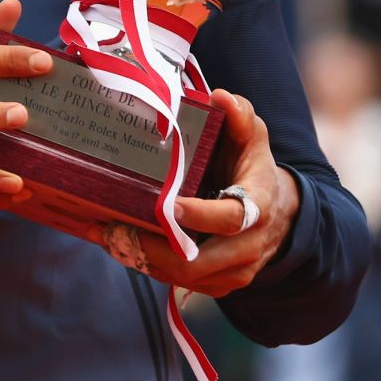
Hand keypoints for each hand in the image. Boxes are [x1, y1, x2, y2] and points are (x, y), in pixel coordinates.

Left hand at [90, 89, 298, 295]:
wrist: (277, 213)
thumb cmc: (253, 168)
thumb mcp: (253, 137)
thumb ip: (239, 116)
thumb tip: (220, 97)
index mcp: (257, 207)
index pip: (231, 218)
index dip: (201, 215)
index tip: (169, 205)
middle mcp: (247, 246)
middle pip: (197, 261)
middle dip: (153, 248)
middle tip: (114, 226)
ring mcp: (232, 271)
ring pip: (182, 275)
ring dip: (141, 258)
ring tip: (103, 233)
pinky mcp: (216, 283)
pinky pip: (178, 281)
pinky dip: (146, 264)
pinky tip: (116, 243)